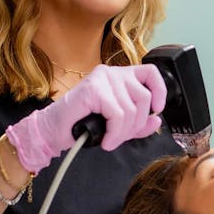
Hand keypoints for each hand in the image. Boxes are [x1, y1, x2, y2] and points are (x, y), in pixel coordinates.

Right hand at [6, 64, 166, 171]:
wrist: (53, 130)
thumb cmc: (82, 124)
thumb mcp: (117, 124)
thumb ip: (138, 123)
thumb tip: (157, 122)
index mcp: (120, 76)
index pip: (151, 72)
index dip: (160, 91)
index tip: (157, 110)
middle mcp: (112, 72)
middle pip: (145, 97)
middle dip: (137, 124)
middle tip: (121, 136)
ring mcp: (102, 78)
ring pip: (132, 109)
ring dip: (123, 133)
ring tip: (111, 140)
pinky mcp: (94, 89)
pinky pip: (118, 115)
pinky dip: (115, 133)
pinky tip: (106, 140)